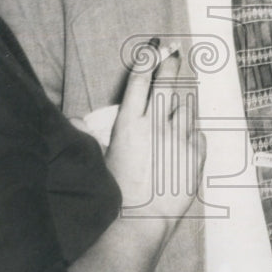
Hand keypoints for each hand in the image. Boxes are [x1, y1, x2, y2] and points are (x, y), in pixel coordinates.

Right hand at [104, 40, 205, 232]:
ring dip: (183, 97)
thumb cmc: (115, 194)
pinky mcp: (195, 155)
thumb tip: (73, 119)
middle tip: (176, 51)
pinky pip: (198, 132)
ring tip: (182, 90)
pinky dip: (192, 129)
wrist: (139, 224)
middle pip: (167, 84)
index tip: (154, 47)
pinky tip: (186, 130)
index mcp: (130, 124)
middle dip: (171, 64)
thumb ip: (88, 135)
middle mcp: (156, 126)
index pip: (140, 81)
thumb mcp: (98, 159)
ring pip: (186, 106)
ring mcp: (179, 139)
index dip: (148, 60)